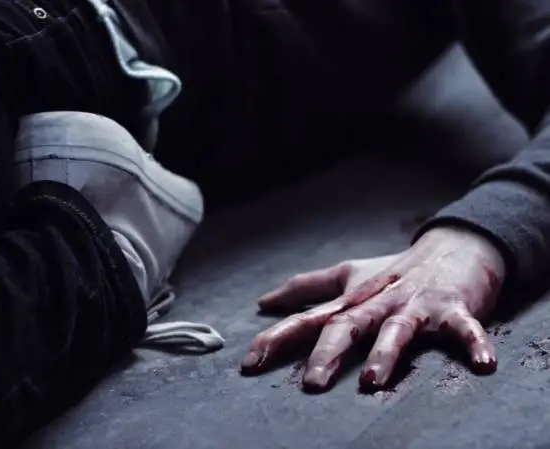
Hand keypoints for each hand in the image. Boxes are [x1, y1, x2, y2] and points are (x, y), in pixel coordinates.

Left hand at [240, 226, 505, 390]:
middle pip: (347, 327)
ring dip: (386, 354)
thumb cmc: (394, 270)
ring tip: (374, 381)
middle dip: (328, 353)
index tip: (250, 362)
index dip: (277, 339)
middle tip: (312, 383)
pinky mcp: (453, 308)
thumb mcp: (348, 276)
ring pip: (397, 330)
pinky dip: (473, 343)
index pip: (308, 320)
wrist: (453, 246)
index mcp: (352, 300)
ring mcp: (415, 305)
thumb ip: (306, 289)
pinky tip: (483, 364)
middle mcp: (378, 303)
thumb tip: (263, 302)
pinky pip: (464, 329)